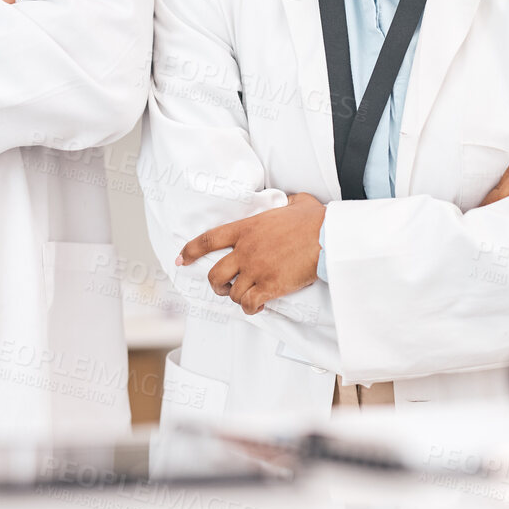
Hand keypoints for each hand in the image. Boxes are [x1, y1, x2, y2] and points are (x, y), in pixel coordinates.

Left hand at [175, 192, 325, 315]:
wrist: (327, 235)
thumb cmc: (314, 219)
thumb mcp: (294, 202)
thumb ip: (283, 203)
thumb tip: (288, 201)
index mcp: (245, 228)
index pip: (208, 240)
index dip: (190, 251)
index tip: (181, 259)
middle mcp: (245, 250)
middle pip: (214, 274)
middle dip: (216, 285)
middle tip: (225, 288)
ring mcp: (256, 269)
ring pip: (232, 293)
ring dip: (238, 298)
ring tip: (251, 296)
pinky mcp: (269, 286)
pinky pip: (249, 304)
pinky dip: (252, 308)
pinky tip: (260, 305)